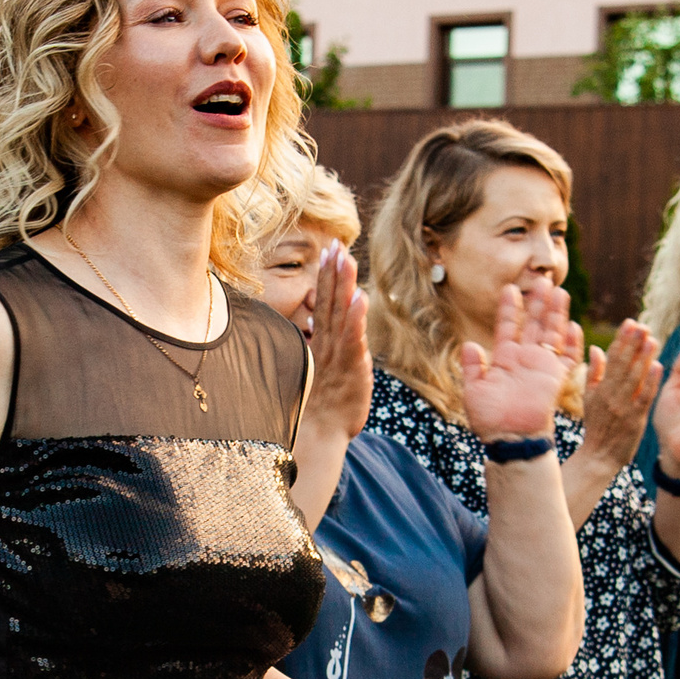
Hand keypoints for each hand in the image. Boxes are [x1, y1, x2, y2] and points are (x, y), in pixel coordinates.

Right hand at [307, 241, 371, 441]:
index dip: (328, 276)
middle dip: (333, 271)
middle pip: (330, 301)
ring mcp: (337, 354)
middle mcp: (327, 343)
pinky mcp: (350, 367)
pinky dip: (356, 318)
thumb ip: (322, 344)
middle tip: (335, 244)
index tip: (330, 251)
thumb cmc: (320, 404)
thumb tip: (319, 324)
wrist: (319, 434)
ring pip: (340, 313)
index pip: (324, 302)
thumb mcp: (320, 369)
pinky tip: (360, 297)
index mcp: (322, 342)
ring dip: (343, 285)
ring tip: (346, 259)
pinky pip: (353, 338)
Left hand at [461, 281, 579, 441]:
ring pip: (551, 334)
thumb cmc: (489, 420)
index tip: (508, 289)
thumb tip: (469, 345)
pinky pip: (567, 357)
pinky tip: (571, 324)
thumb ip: (471, 367)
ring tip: (558, 291)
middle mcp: (525, 359)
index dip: (509, 309)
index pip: (507, 327)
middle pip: (533, 324)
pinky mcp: (556, 378)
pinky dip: (571, 342)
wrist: (510, 439)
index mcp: (505, 359)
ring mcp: (542, 367)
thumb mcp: (474, 390)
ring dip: (555, 314)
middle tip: (542, 280)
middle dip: (538, 303)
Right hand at [575, 320, 660, 470]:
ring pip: (635, 378)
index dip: (622, 339)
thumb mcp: (589, 398)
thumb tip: (596, 348)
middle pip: (624, 365)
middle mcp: (611, 395)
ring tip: (652, 339)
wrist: (600, 457)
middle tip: (643, 325)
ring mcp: (624, 407)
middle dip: (633, 343)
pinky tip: (659, 366)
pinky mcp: (636, 419)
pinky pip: (645, 398)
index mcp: (600, 388)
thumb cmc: (596, 426)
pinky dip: (652, 382)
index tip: (631, 322)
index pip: (612, 358)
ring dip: (644, 358)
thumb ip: (594, 373)